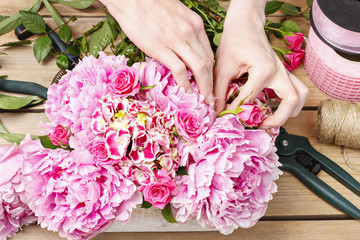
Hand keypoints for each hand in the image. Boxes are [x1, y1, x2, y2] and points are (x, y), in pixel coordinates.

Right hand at [101, 0, 214, 104]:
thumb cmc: (150, 5)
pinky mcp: (161, 47)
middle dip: (211, 83)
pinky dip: (184, 83)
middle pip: (208, 63)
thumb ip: (185, 31)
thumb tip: (186, 48)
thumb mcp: (177, 14)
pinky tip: (185, 91)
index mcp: (195, 24)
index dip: (212, 72)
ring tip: (203, 99)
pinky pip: (179, 70)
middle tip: (211, 97)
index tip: (210, 83)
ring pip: (199, 68)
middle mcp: (190, 32)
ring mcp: (176, 40)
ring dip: (203, 87)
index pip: (209, 53)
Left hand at [214, 0, 307, 127]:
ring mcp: (284, 72)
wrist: (245, 24)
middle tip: (260, 125)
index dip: (236, 111)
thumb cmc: (233, 41)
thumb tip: (217, 111)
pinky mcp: (283, 72)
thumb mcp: (222, 67)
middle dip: (277, 119)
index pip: (251, 100)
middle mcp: (279, 72)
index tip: (225, 116)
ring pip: (299, 96)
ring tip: (270, 120)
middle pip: (290, 102)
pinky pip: (295, 90)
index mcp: (264, 70)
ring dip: (289, 111)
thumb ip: (220, 91)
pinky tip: (271, 107)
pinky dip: (289, 102)